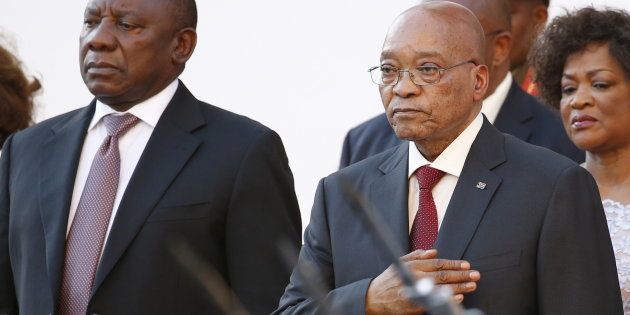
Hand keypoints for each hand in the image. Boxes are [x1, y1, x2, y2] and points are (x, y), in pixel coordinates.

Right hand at [365, 249, 479, 314]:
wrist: (375, 298)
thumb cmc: (389, 280)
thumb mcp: (400, 262)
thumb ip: (417, 255)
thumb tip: (434, 252)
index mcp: (413, 265)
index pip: (438, 263)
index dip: (454, 264)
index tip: (466, 265)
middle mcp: (415, 277)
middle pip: (443, 275)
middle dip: (461, 275)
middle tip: (475, 275)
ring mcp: (416, 291)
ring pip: (442, 287)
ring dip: (459, 287)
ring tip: (471, 286)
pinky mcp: (415, 305)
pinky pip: (435, 301)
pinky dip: (447, 299)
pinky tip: (458, 298)